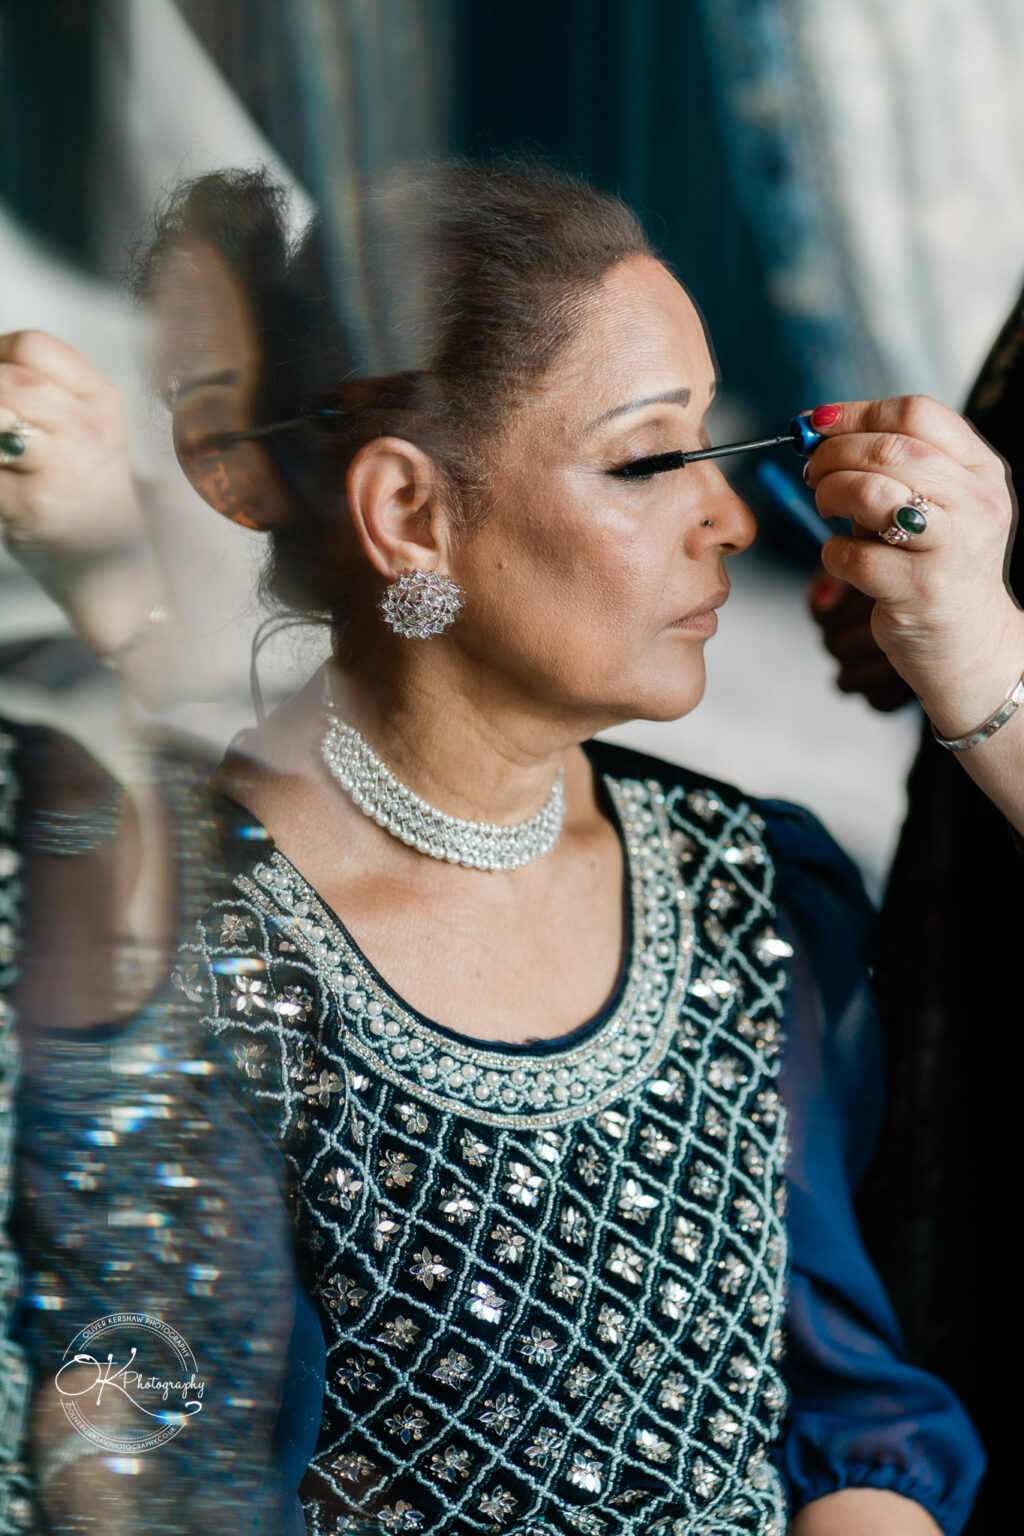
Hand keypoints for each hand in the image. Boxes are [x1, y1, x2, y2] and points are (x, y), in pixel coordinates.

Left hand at [0, 329, 161, 654]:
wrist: (115, 572)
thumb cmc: (87, 499)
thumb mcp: (82, 432)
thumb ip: (38, 395)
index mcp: (101, 400)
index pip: (32, 344)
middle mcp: (90, 428)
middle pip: (10, 378)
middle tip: (0, 429)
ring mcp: (65, 466)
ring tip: (6, 458)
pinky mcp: (35, 505)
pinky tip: (8, 488)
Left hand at [803, 395, 1023, 740]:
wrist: (971, 642)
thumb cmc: (939, 566)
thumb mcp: (937, 505)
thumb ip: (892, 466)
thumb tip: (818, 430)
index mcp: (980, 471)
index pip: (917, 413)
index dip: (856, 413)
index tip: (820, 424)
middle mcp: (975, 504)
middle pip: (889, 450)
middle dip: (834, 455)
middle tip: (813, 472)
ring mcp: (950, 549)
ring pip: (871, 494)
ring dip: (830, 495)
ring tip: (826, 508)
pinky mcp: (919, 592)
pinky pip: (853, 556)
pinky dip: (833, 553)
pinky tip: (843, 558)